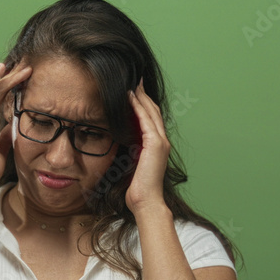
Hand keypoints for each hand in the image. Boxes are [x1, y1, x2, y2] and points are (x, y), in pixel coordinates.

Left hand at [125, 78, 169, 213]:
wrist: (145, 201)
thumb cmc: (136, 187)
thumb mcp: (131, 163)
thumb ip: (129, 149)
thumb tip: (118, 139)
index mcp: (157, 145)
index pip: (150, 118)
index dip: (143, 102)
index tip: (133, 90)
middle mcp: (162, 141)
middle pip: (153, 110)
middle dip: (143, 94)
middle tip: (134, 79)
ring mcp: (160, 141)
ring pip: (150, 111)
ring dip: (140, 95)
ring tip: (131, 82)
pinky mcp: (155, 144)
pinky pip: (145, 119)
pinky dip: (138, 106)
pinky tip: (129, 96)